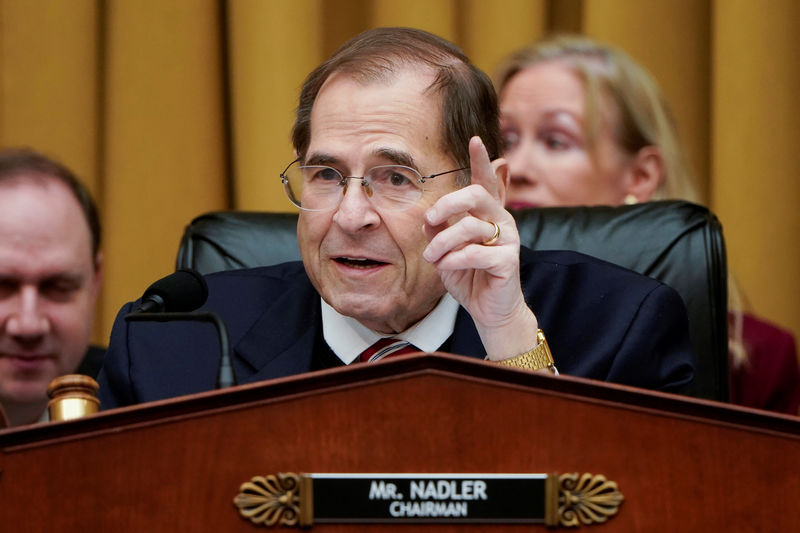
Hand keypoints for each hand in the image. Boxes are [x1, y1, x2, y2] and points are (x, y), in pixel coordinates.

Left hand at [422, 136, 539, 358]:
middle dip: (447, 205)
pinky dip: (454, 260)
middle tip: (430, 221)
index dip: (480, 160)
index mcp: (487, 214)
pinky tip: (447, 267)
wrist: (488, 310)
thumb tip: (429, 218)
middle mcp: (501, 220)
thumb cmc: (468, 276)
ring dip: (442, 243)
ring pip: (469, 226)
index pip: (486, 181)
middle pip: (476, 195)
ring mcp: (508, 239)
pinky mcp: (509, 260)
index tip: (474, 139)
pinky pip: (475, 253)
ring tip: (432, 257)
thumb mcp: (446, 250)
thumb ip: (440, 230)